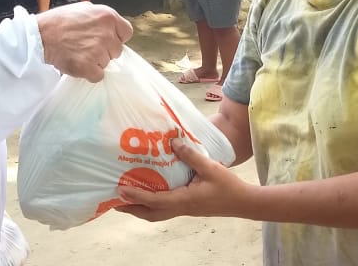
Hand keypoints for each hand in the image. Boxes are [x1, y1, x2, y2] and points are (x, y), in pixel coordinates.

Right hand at [36, 2, 132, 80]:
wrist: (40, 36)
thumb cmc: (58, 21)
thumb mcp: (82, 8)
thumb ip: (100, 17)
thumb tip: (110, 26)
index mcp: (107, 16)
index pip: (126, 32)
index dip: (117, 37)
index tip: (107, 40)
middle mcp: (107, 33)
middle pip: (117, 50)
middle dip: (105, 51)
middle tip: (87, 46)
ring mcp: (99, 51)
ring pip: (106, 63)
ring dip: (95, 62)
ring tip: (78, 53)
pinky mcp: (89, 67)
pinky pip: (98, 76)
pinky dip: (89, 73)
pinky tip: (78, 63)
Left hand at [117, 139, 254, 220]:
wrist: (243, 202)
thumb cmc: (227, 186)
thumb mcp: (210, 168)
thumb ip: (191, 155)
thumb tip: (172, 143)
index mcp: (184, 200)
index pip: (155, 200)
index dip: (137, 196)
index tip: (121, 190)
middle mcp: (180, 207)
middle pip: (150, 214)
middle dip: (132, 208)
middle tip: (114, 200)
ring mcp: (184, 209)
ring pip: (156, 214)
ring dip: (140, 208)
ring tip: (126, 199)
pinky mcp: (188, 207)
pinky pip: (164, 209)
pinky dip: (151, 205)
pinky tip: (149, 194)